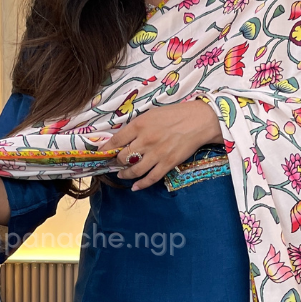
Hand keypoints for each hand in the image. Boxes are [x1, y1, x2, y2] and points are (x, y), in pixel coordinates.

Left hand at [101, 99, 221, 190]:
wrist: (199, 121)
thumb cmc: (175, 114)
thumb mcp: (151, 114)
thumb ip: (137, 126)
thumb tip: (123, 138)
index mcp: (140, 125)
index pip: (116, 140)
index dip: (106, 148)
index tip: (101, 152)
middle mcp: (145, 140)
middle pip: (123, 157)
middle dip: (116, 161)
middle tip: (114, 163)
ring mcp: (156, 154)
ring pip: (134, 170)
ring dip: (125, 174)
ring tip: (122, 174)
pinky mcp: (168, 163)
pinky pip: (151, 178)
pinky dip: (141, 184)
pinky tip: (135, 187)